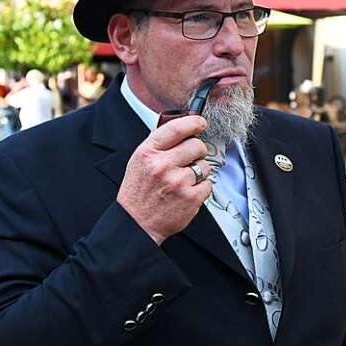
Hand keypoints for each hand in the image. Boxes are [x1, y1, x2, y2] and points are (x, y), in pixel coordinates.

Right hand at [117, 115, 212, 244]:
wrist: (136, 222)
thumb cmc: (138, 191)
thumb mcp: (139, 161)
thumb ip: (158, 145)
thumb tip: (181, 129)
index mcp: (148, 153)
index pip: (176, 128)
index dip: (193, 122)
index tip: (200, 123)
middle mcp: (162, 165)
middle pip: (196, 145)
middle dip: (197, 151)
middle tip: (190, 159)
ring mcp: (178, 182)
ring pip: (204, 165)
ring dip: (199, 171)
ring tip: (184, 180)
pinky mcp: (190, 197)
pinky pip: (208, 184)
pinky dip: (201, 188)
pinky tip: (186, 192)